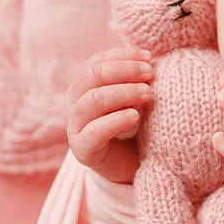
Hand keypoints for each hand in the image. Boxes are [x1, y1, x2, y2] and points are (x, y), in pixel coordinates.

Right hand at [64, 46, 152, 183]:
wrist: (126, 167)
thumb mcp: (132, 99)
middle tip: (150, 74)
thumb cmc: (131, 128)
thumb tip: (149, 57)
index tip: (149, 57)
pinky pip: (95, 131)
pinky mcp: (82, 149)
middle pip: (93, 76)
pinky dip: (116, 120)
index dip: (123, 55)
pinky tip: (135, 116)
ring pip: (93, 100)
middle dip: (124, 70)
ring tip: (147, 93)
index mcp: (83, 86)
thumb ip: (135, 79)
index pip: (98, 61)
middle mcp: (74, 103)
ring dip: (123, 92)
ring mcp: (74, 126)